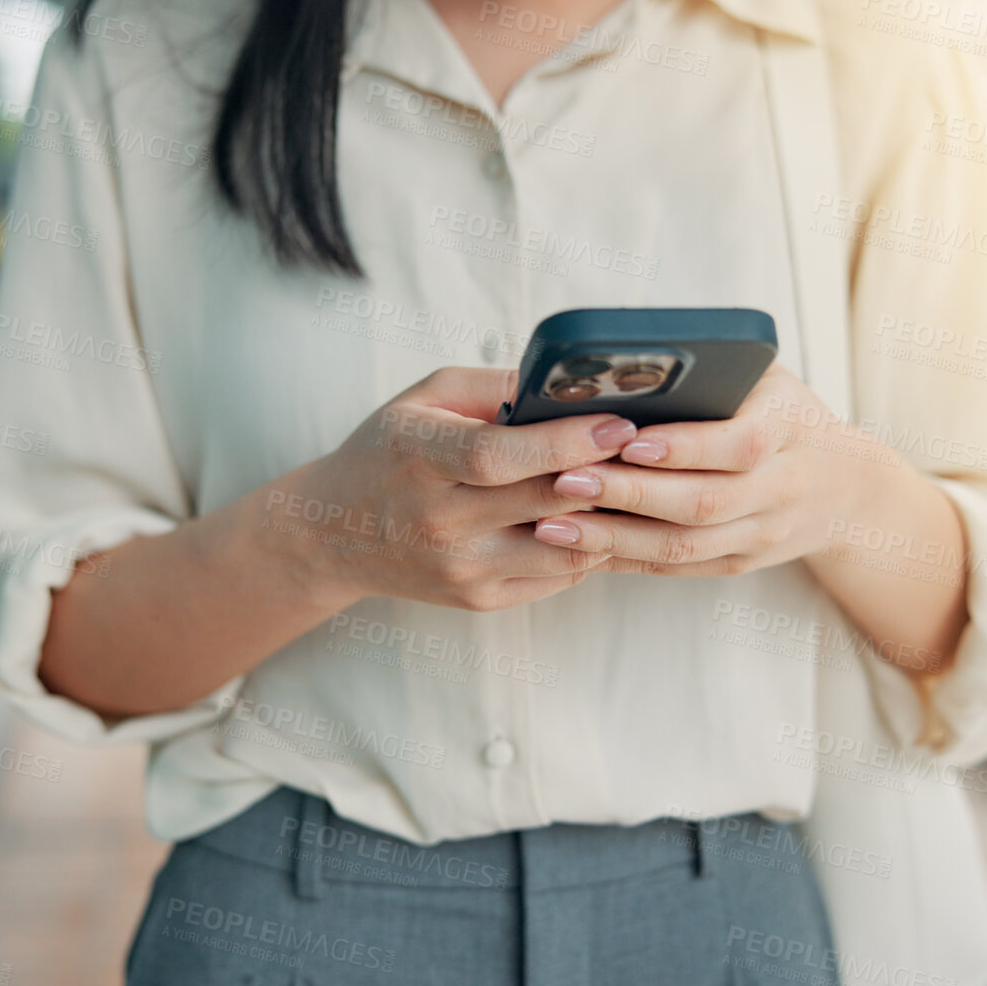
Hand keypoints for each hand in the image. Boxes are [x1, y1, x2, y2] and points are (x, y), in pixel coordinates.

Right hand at [272, 367, 625, 610]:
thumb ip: (496, 388)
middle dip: (605, 474)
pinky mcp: (478, 600)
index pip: (496, 455)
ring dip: (608, 517)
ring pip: (562, 548)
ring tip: (635, 485)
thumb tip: (575, 386)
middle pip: (540, 501)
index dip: (564, 441)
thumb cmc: (391, 450)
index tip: (618, 425)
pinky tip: (603, 518)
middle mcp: (434, 520)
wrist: (337, 532)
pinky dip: (589, 546)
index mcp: (417, 456)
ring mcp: (458, 569)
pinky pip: (556, 576)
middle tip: (649, 449)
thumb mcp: (426, 398)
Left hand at [527, 365, 880, 575]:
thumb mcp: (767, 381)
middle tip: (562, 480)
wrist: (846, 490)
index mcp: (790, 429)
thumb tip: (624, 365)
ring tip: (551, 523)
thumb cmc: (785, 416)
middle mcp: (781, 488)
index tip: (625, 440)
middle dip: (627, 494)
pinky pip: (675, 568)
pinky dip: (623, 560)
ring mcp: (761, 535)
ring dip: (612, 536)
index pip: (740, 444)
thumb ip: (715, 372)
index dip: (683, 446)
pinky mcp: (738, 564)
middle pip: (702, 502)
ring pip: (683, 546)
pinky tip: (576, 548)